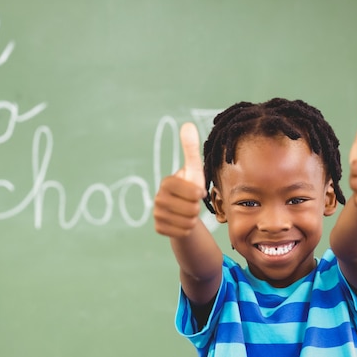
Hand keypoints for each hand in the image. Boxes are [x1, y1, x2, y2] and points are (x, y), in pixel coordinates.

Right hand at [153, 123, 206, 237]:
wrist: (182, 212)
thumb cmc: (190, 188)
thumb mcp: (194, 170)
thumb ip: (191, 148)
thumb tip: (188, 124)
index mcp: (167, 182)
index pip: (193, 193)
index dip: (199, 194)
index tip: (197, 191)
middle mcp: (158, 197)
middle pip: (192, 209)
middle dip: (197, 208)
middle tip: (191, 203)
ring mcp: (156, 213)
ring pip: (188, 222)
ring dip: (193, 219)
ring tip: (188, 212)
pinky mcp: (158, 228)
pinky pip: (182, 233)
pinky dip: (187, 230)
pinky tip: (182, 223)